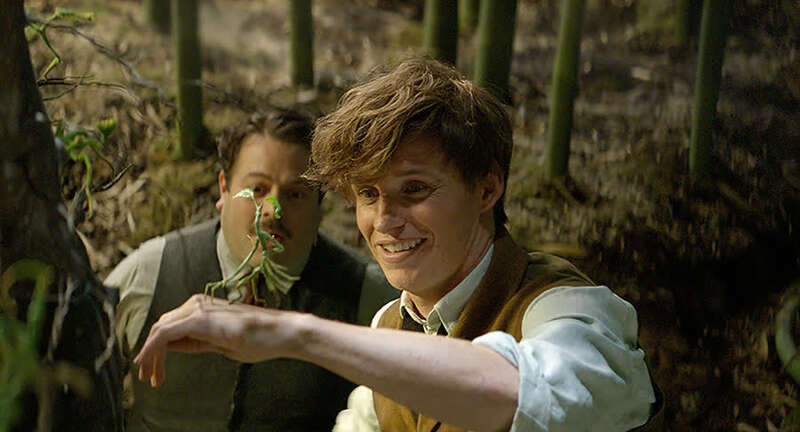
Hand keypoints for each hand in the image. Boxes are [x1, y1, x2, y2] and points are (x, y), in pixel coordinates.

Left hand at [133, 294, 299, 386]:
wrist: (280, 333)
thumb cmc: (259, 339)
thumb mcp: (221, 343)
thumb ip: (197, 341)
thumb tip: (173, 346)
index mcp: (204, 308)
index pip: (171, 327)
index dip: (157, 349)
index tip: (154, 371)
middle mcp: (198, 303)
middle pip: (162, 327)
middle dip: (151, 353)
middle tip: (149, 377)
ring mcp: (198, 308)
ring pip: (160, 329)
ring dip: (150, 354)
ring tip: (149, 377)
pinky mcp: (198, 318)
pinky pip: (165, 333)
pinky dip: (153, 349)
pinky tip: (150, 364)